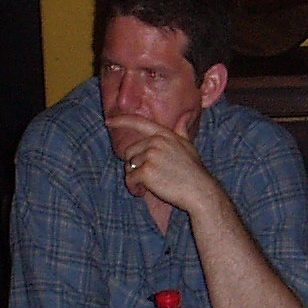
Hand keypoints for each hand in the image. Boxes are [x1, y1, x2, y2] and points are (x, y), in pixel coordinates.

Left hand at [105, 114, 219, 214]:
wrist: (199, 190)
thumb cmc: (194, 170)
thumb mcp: (189, 146)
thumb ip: (182, 130)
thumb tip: (186, 115)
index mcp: (164, 135)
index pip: (139, 122)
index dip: (121, 120)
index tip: (108, 121)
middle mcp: (156, 142)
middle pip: (130, 152)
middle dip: (135, 165)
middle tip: (149, 177)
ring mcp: (150, 156)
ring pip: (129, 167)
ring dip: (135, 178)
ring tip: (149, 185)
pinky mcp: (146, 171)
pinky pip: (130, 179)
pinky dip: (134, 188)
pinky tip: (144, 192)